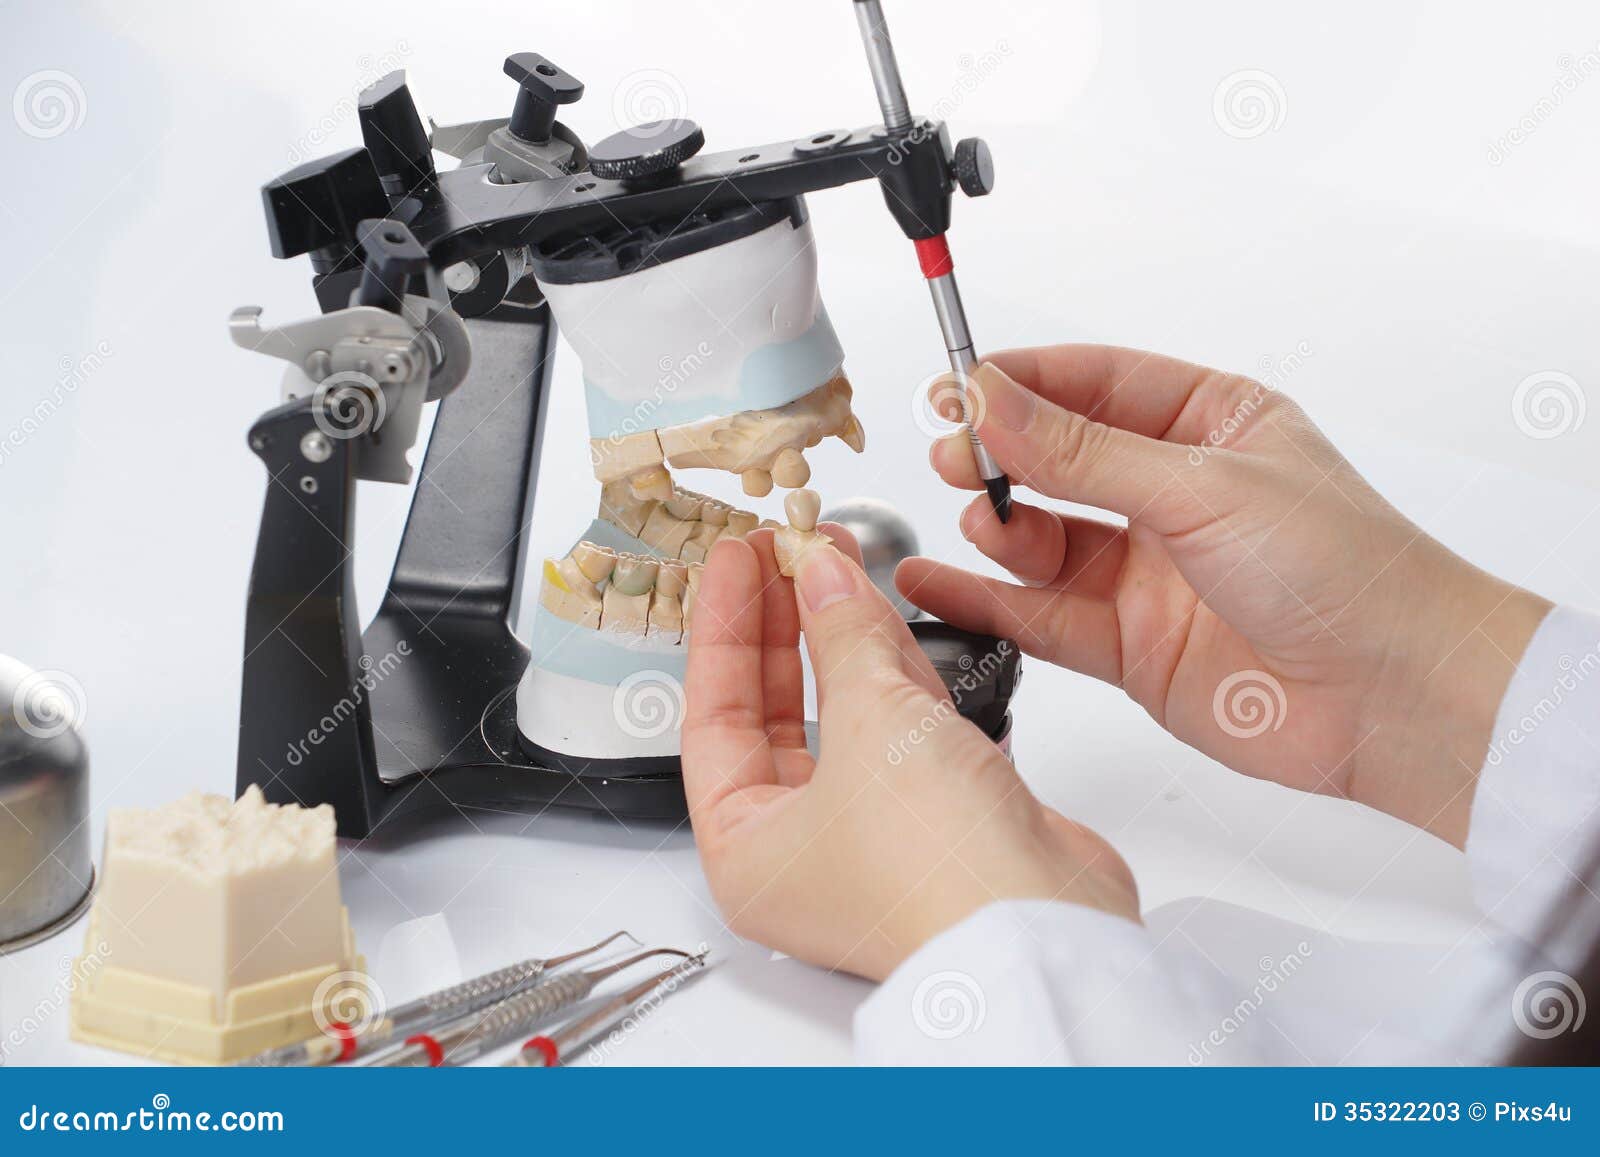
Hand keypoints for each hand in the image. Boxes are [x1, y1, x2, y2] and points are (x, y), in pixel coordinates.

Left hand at [682, 527, 1138, 981]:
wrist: (1046, 927)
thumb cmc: (937, 873)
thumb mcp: (870, 723)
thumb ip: (841, 636)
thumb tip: (820, 573)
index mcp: (746, 853)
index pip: (712, 716)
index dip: (723, 627)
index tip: (734, 560)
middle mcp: (800, 850)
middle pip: (772, 711)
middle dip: (780, 624)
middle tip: (781, 552)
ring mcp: (871, 833)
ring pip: (839, 713)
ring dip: (837, 635)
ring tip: (829, 559)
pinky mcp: (934, 813)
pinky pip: (897, 725)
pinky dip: (891, 668)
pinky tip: (877, 609)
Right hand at [905, 345, 1550, 846]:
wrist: (1395, 697)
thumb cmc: (1348, 572)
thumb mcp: (1204, 486)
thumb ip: (1085, 453)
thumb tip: (994, 403)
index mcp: (1209, 424)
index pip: (1092, 383)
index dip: (1020, 384)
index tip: (957, 391)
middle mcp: (1173, 494)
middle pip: (1057, 460)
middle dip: (1000, 455)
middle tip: (956, 457)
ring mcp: (1149, 572)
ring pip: (1043, 540)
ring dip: (998, 527)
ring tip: (982, 521)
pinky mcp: (1130, 645)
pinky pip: (1040, 615)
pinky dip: (984, 600)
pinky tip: (936, 584)